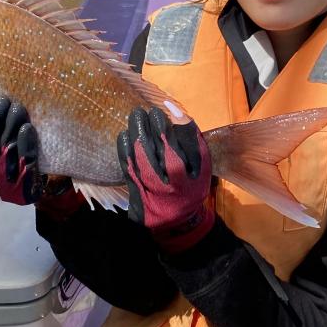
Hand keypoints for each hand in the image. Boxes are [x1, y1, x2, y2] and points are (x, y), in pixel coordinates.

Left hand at [117, 106, 213, 252]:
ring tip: (137, 117)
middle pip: (160, 146)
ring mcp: (152, 188)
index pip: (184, 142)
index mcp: (192, 175)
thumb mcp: (201, 165)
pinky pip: (127, 164)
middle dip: (151, 124)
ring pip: (141, 153)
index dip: (174, 121)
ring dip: (137, 131)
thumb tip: (172, 107)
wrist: (175, 219)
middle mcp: (172, 183)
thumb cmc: (191, 185)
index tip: (165, 108)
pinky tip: (126, 134)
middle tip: (147, 111)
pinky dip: (125, 147)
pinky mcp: (136, 191)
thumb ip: (191, 137)